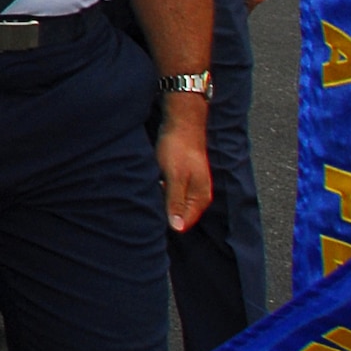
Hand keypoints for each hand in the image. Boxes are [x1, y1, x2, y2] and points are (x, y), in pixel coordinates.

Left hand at [157, 103, 211, 232]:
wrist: (182, 122)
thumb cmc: (178, 148)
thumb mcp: (175, 177)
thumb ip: (176, 202)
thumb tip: (176, 228)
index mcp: (200, 199)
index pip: (183, 224)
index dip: (166, 221)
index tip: (151, 211)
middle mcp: (198, 196)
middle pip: (178, 215)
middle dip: (163, 210)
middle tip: (150, 197)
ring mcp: (192, 186)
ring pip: (173, 203)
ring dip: (162, 199)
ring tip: (152, 187)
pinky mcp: (183, 177)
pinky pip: (172, 192)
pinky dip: (162, 189)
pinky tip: (154, 181)